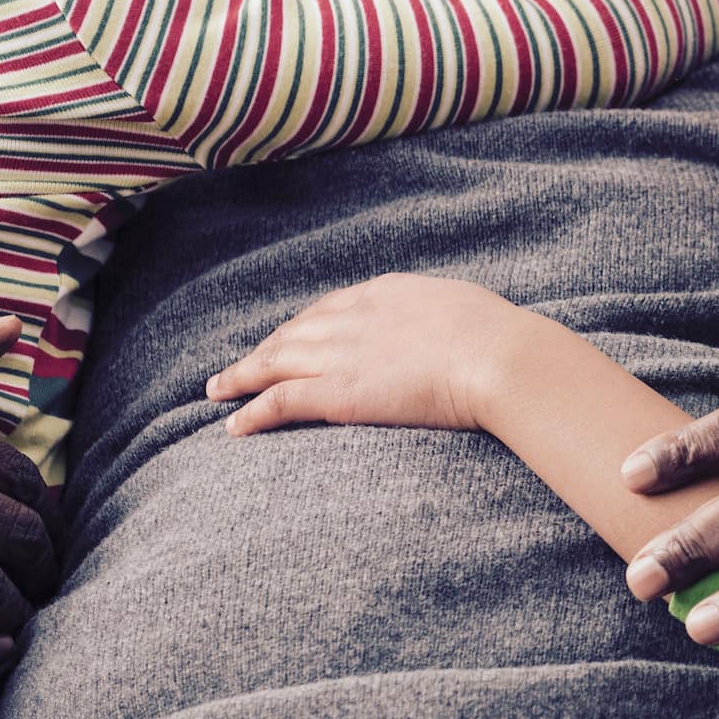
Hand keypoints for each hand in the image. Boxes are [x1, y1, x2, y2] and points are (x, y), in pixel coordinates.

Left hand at [207, 273, 528, 436]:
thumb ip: (445, 316)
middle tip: (238, 365)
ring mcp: (343, 355)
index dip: (303, 326)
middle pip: (294, 333)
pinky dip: (253, 413)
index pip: (330, 308)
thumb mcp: (467, 308)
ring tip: (218, 390)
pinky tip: (234, 426)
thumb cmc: (500, 338)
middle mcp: (354, 318)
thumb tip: (456, 327)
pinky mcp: (340, 394)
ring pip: (275, 364)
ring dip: (242, 377)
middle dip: (263, 348)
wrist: (498, 357)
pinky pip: (281, 402)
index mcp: (386, 293)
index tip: (289, 337)